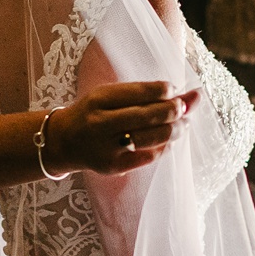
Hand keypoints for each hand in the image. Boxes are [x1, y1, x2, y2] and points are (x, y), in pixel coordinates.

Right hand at [45, 82, 199, 174]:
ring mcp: (107, 147)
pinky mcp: (114, 166)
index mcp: (98, 100)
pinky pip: (149, 156)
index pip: (137, 92)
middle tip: (184, 107)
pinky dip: (165, 146)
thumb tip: (190, 95)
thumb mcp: (110, 96)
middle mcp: (100, 123)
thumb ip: (145, 93)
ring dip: (175, 130)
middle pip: (147, 116)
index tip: (173, 89)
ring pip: (152, 138)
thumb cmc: (94, 113)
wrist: (64, 142)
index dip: (162, 91)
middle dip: (174, 110)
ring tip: (184, 124)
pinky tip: (170, 140)